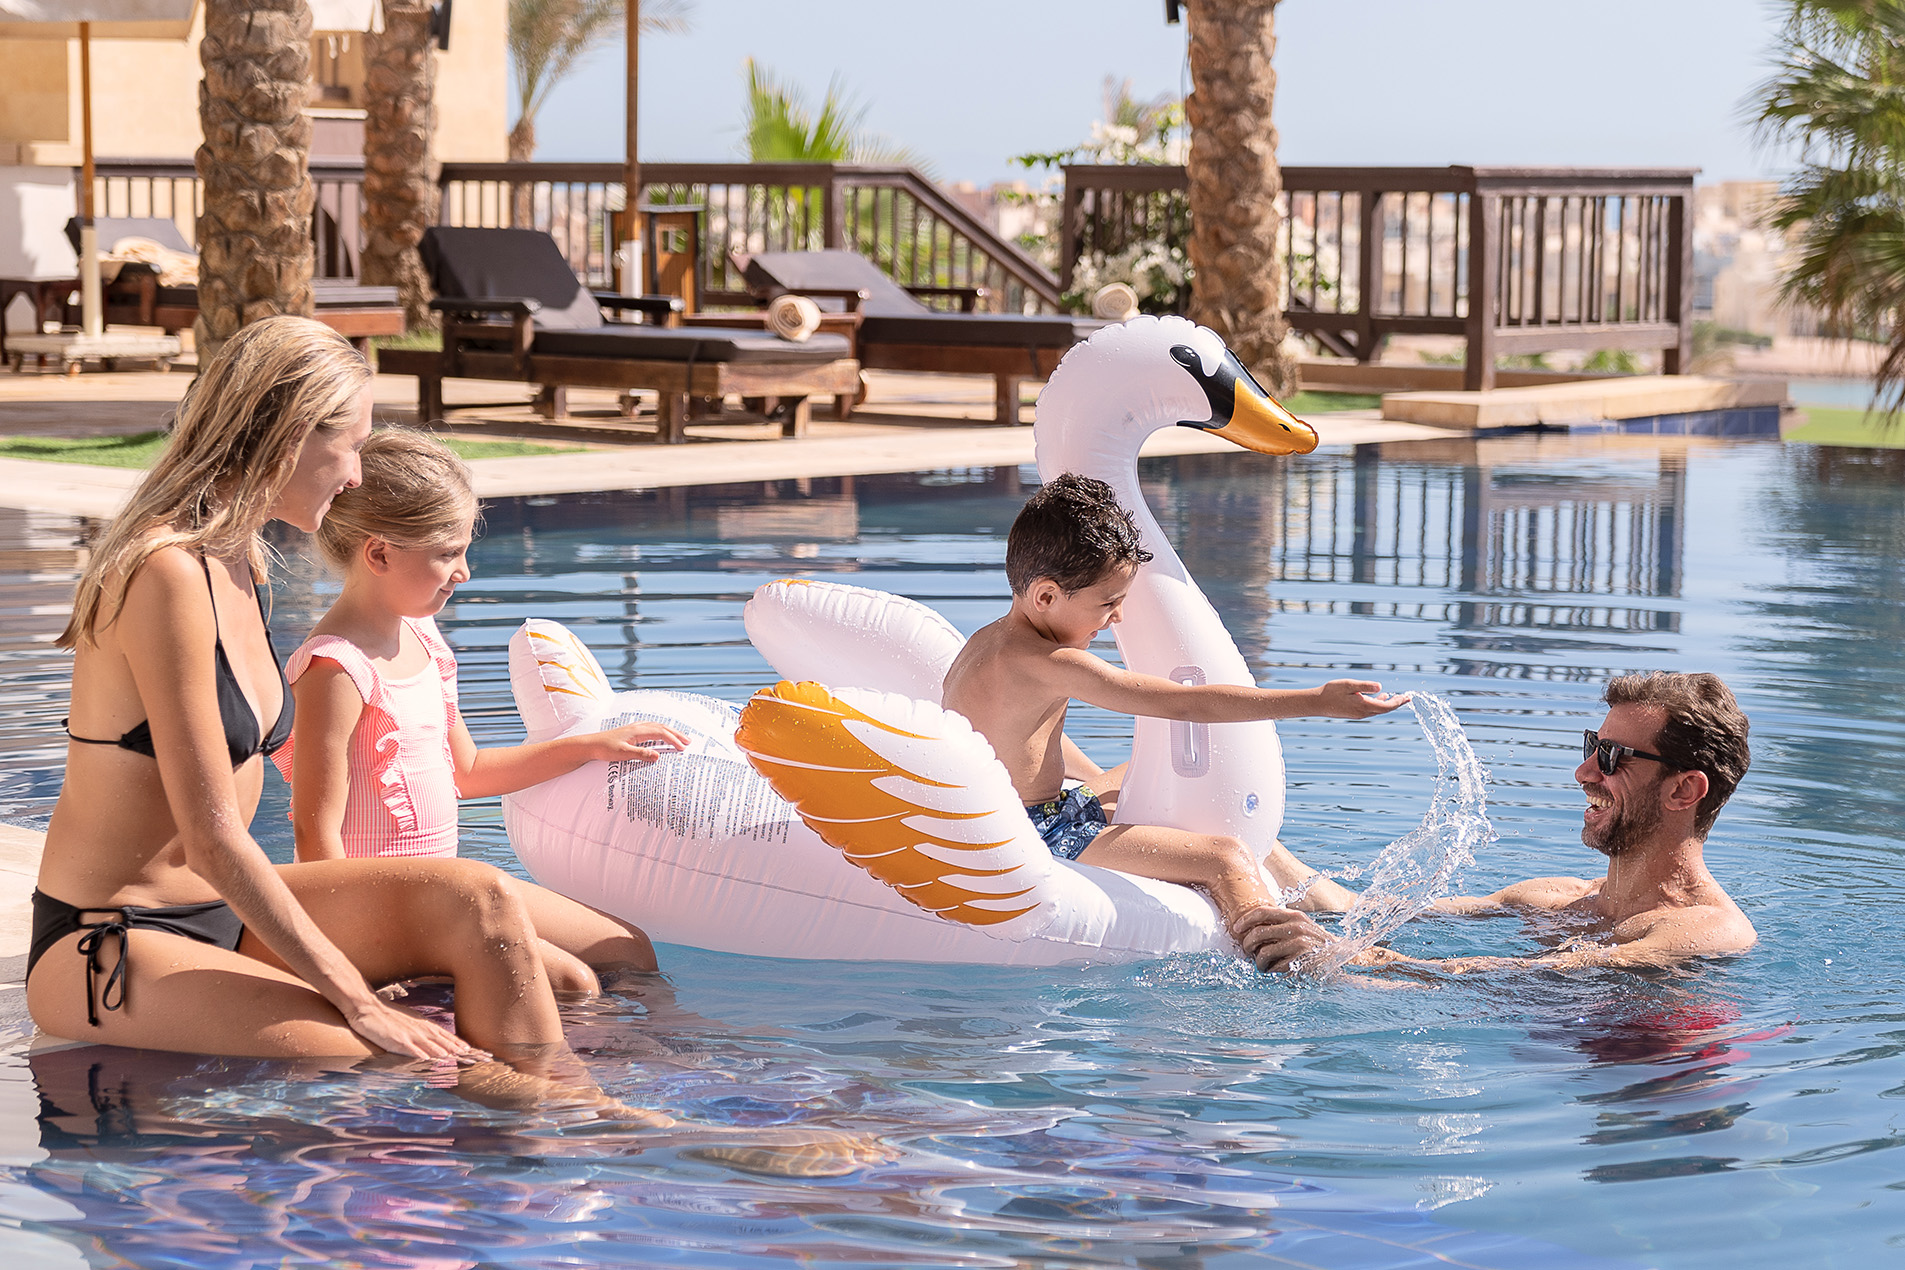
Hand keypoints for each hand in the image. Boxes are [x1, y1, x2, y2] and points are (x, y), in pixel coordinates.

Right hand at [345, 997, 490, 1062]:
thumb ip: (424, 1034)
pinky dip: (421, 1054)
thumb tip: (437, 1046)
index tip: (483, 1054)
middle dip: (467, 1052)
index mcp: (427, 1027)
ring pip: (434, 1046)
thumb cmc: (388, 1015)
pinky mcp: (396, 1039)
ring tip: (464, 1060)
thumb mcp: (411, 1023)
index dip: (467, 1048)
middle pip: (448, 1043)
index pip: (452, 1039)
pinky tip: (429, 1060)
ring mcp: (410, 1035)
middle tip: (484, 1059)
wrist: (367, 1005)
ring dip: (449, 1054)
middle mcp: (423, 1030)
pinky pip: (411, 1048)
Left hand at [588, 721, 690, 764]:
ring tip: (679, 737)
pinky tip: (660, 733)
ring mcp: (634, 728)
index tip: (683, 748)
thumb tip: (658, 755)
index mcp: (638, 731)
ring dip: (670, 731)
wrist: (590, 744)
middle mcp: (638, 727)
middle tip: (688, 741)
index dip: (673, 740)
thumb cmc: (604, 749)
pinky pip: (650, 727)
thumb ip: (641, 754)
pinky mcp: (631, 731)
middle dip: (676, 734)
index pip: (661, 733)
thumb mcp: (623, 754)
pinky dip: (660, 730)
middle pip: (662, 727)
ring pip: (657, 726)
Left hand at [1231, 905, 1333, 973]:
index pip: (1262, 911)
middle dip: (1247, 945)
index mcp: (1295, 916)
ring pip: (1263, 953)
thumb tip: (1252, 927)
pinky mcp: (1300, 962)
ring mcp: (1299, 944)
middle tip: (1248, 952)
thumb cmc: (1316, 946)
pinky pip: (1274, 968)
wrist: (1340, 963)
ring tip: (1263, 966)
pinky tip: (1277, 971)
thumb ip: (1283, 924)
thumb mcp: (1303, 928)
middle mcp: (1296, 927)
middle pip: (1257, 933)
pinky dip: (1272, 972)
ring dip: (1258, 963)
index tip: (1236, 928)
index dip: (1245, 920)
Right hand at [1315, 679, 1410, 718]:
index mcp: (1364, 706)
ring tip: (1396, 697)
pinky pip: (1371, 710)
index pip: (1387, 706)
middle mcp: (1363, 713)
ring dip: (1388, 704)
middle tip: (1406, 697)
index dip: (1398, 702)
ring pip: (1378, 710)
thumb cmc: (1331, 692)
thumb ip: (1365, 686)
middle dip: (1396, 703)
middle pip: (1385, 710)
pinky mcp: (1354, 713)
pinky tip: (1378, 697)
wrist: (1316, 704)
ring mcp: (1358, 714)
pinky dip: (1378, 704)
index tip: (1408, 697)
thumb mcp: (1349, 685)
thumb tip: (1381, 687)